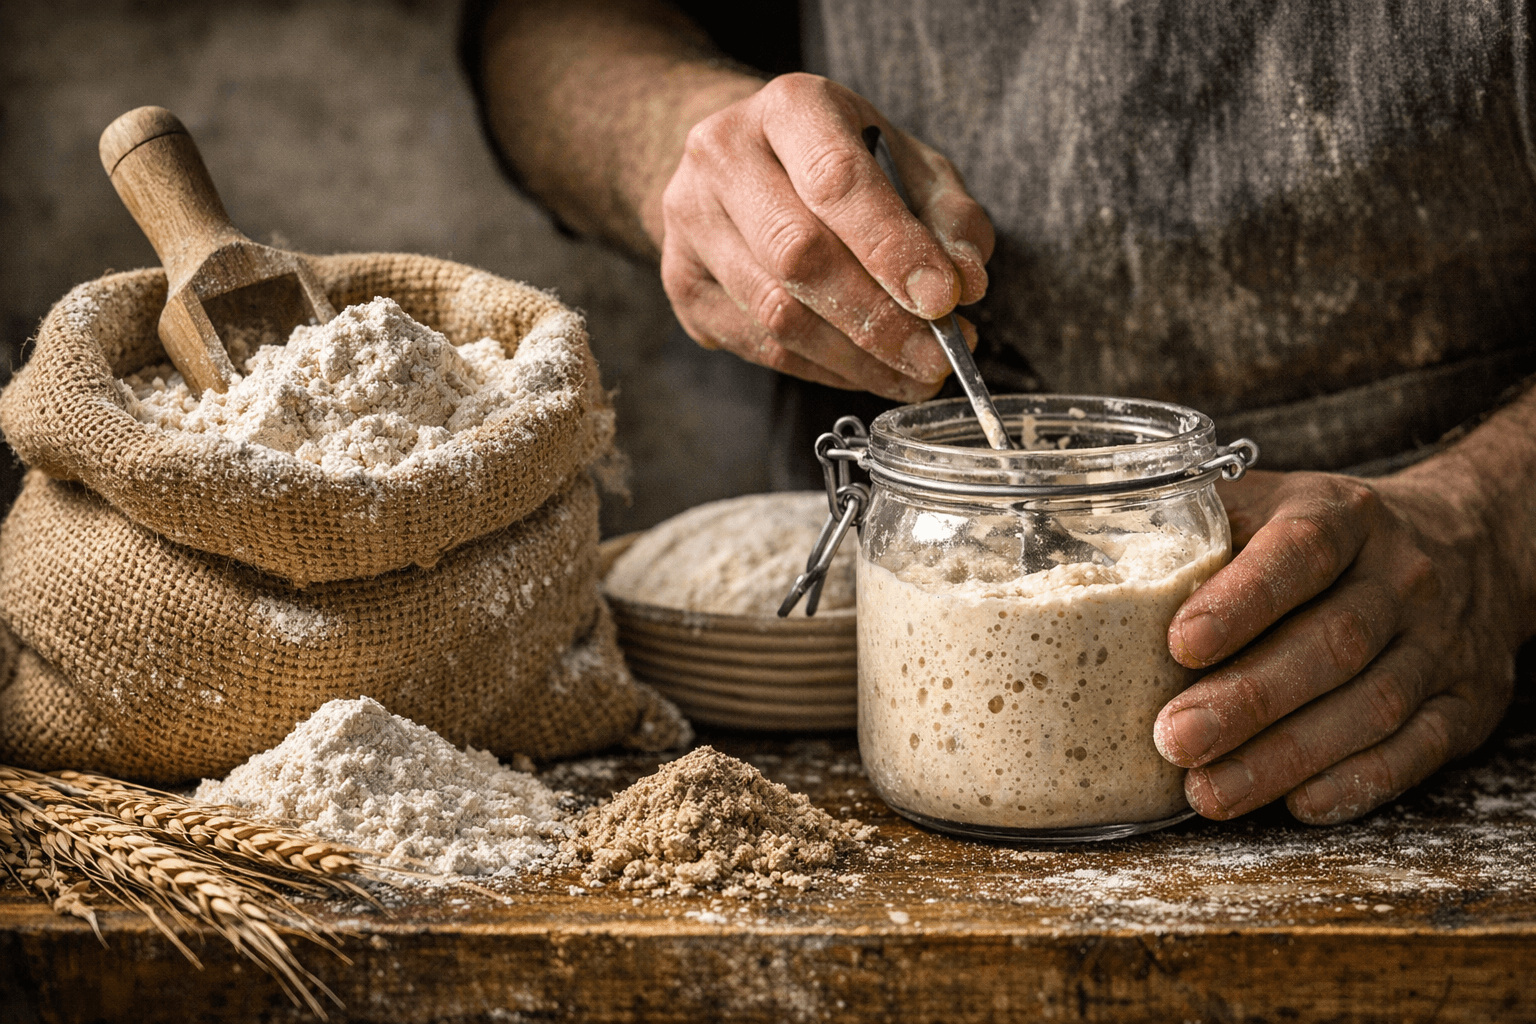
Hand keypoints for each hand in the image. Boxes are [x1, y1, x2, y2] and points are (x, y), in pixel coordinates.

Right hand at [653, 73, 994, 400]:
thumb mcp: (908, 164)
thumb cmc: (838, 162)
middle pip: (798, 255)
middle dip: (879, 320)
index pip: (836, 180)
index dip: (892, 247)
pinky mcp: (682, 283)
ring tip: (914, 372)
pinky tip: (867, 371)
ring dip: (856, 359)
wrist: (743, 164)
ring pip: (776, 313)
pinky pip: (759, 346)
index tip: (944, 300)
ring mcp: (691, 222)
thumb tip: (965, 283)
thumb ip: (947, 216)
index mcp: (789, 107)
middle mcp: (724, 156)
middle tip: (937, 357)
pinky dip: (824, 371)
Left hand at [1154, 468, 1522, 822]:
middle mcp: (1400, 576)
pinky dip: (1358, 783)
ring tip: (1210, 792)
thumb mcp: (1270, 505)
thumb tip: (1083, 557)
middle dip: (1248, 700)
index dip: (1243, 599)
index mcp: (1343, 515)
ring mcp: (1439, 643)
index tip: (1181, 643)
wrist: (1469, 543)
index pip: (1299, 551)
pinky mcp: (1464, 703)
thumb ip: (1196, 529)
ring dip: (1287, 757)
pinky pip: (1417, 751)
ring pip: (1370, 706)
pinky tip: (1298, 804)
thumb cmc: (1325, 536)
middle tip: (1175, 739)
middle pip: (1331, 643)